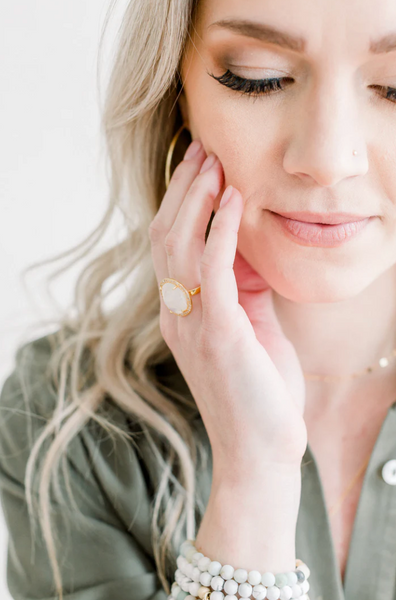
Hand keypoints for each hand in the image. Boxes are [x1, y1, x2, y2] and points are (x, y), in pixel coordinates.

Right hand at [149, 142, 306, 468]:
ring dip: (198, 199)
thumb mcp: (249, 330)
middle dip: (184, 190)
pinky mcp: (218, 332)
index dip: (181, 205)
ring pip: (181, 245)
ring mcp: (193, 323)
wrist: (260, 451)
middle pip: (167, 237)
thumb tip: (249, 250)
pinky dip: (221, 229)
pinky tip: (233, 200)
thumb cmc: (258, 392)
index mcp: (183, 315)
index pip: (170, 248)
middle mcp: (177, 315)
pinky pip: (213, 268)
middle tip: (200, 150)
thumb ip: (243, 291)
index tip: (200, 169)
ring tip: (214, 162)